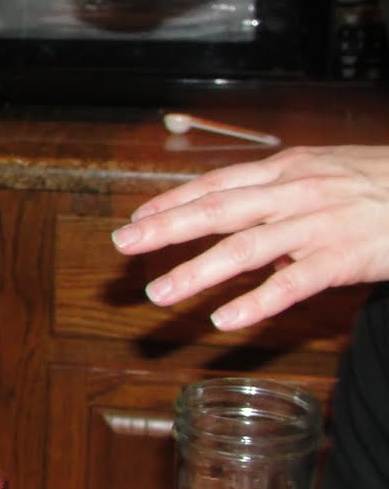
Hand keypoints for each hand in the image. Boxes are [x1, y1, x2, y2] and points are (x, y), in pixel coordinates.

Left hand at [110, 145, 388, 328]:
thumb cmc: (381, 185)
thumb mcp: (325, 172)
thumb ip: (278, 191)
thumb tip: (233, 209)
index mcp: (286, 170)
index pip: (216, 184)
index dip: (171, 202)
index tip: (135, 219)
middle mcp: (295, 192)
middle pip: (218, 210)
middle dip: (166, 229)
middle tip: (124, 245)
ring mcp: (319, 225)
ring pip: (246, 248)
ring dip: (197, 272)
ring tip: (159, 293)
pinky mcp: (344, 257)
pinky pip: (293, 283)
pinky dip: (257, 302)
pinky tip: (225, 318)